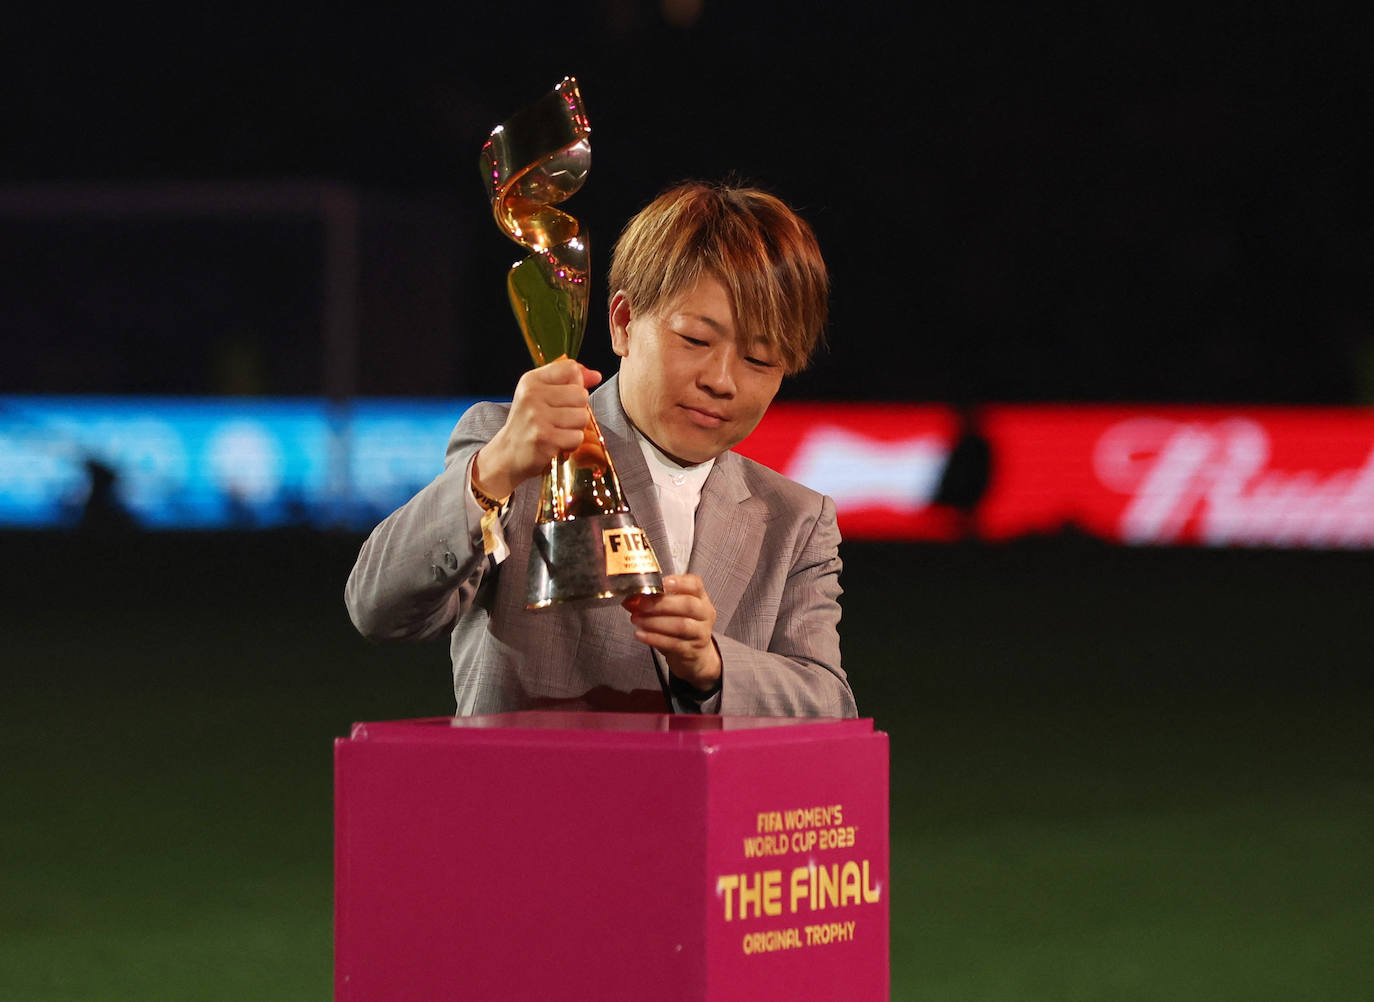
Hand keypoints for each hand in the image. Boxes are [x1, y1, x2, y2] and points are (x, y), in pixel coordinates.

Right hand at [472, 358, 601, 498]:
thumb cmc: (528, 424)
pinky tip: (557, 443)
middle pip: (581, 394)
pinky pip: (577, 437)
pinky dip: (572, 444)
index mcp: (531, 380)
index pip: (570, 369)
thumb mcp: (540, 396)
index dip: (578, 383)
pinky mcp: (544, 438)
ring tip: (558, 431)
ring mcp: (537, 417)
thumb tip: (595, 375)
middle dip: (578, 410)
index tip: (567, 397)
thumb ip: (568, 382)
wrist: (507, 455)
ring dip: (575, 428)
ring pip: (583, 417)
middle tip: (560, 420)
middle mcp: (532, 395)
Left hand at [623, 574, 721, 690]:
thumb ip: (654, 602)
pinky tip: (640, 634)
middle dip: (662, 604)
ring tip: (636, 619)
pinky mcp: (692, 650)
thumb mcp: (671, 610)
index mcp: (700, 598)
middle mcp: (705, 613)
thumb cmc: (680, 626)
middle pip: (688, 604)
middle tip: (641, 604)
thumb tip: (630, 599)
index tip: (661, 582)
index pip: (695, 584)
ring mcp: (701, 632)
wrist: (694, 654)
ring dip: (655, 622)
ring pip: (681, 625)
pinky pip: (673, 643)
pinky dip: (654, 638)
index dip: (679, 582)